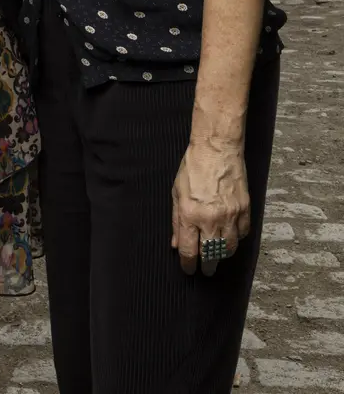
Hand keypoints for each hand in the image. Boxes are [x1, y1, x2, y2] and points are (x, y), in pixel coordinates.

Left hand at [171, 140, 249, 275]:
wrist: (217, 148)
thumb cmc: (193, 167)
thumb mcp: (176, 193)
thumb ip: (176, 221)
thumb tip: (176, 243)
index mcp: (190, 215)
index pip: (189, 251)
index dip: (189, 265)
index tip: (189, 269)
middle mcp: (210, 219)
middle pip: (211, 255)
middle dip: (208, 267)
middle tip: (207, 271)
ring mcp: (230, 215)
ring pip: (229, 248)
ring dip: (222, 254)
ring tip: (217, 254)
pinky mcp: (244, 209)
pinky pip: (243, 233)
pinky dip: (237, 238)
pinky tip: (230, 235)